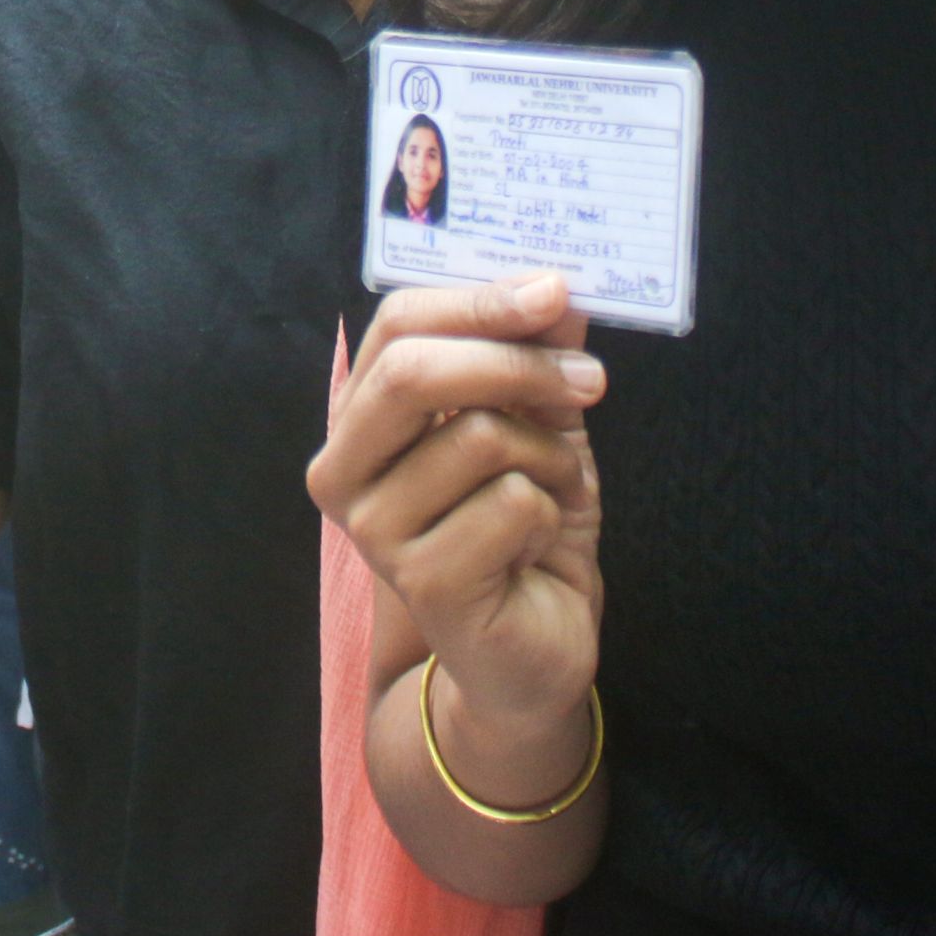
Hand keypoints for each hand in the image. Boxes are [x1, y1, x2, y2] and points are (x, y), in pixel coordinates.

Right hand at [308, 274, 606, 778]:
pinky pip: (513, 503)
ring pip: (481, 437)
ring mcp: (375, 532)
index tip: (553, 291)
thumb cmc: (524, 525)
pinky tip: (537, 545)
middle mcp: (344, 473)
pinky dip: (552, 512)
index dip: (476, 301)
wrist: (535, 644)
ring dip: (551, 456)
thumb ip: (534, 356)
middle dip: (518, 363)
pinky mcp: (424, 583)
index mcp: (359, 421)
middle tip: (591, 377)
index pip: (396, 327)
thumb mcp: (536, 422)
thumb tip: (555, 291)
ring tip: (553, 490)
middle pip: (415, 373)